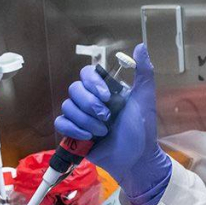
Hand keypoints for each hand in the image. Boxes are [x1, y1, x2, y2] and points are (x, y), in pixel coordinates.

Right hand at [55, 43, 171, 204]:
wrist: (137, 158)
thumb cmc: (142, 129)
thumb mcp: (145, 99)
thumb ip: (144, 73)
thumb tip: (141, 46)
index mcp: (105, 90)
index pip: (87, 74)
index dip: (92, 83)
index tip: (107, 96)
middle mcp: (91, 100)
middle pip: (74, 89)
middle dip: (90, 104)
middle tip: (107, 117)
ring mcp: (82, 116)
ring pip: (67, 107)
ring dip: (85, 120)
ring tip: (103, 132)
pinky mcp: (74, 133)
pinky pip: (61, 123)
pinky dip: (72, 129)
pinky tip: (87, 137)